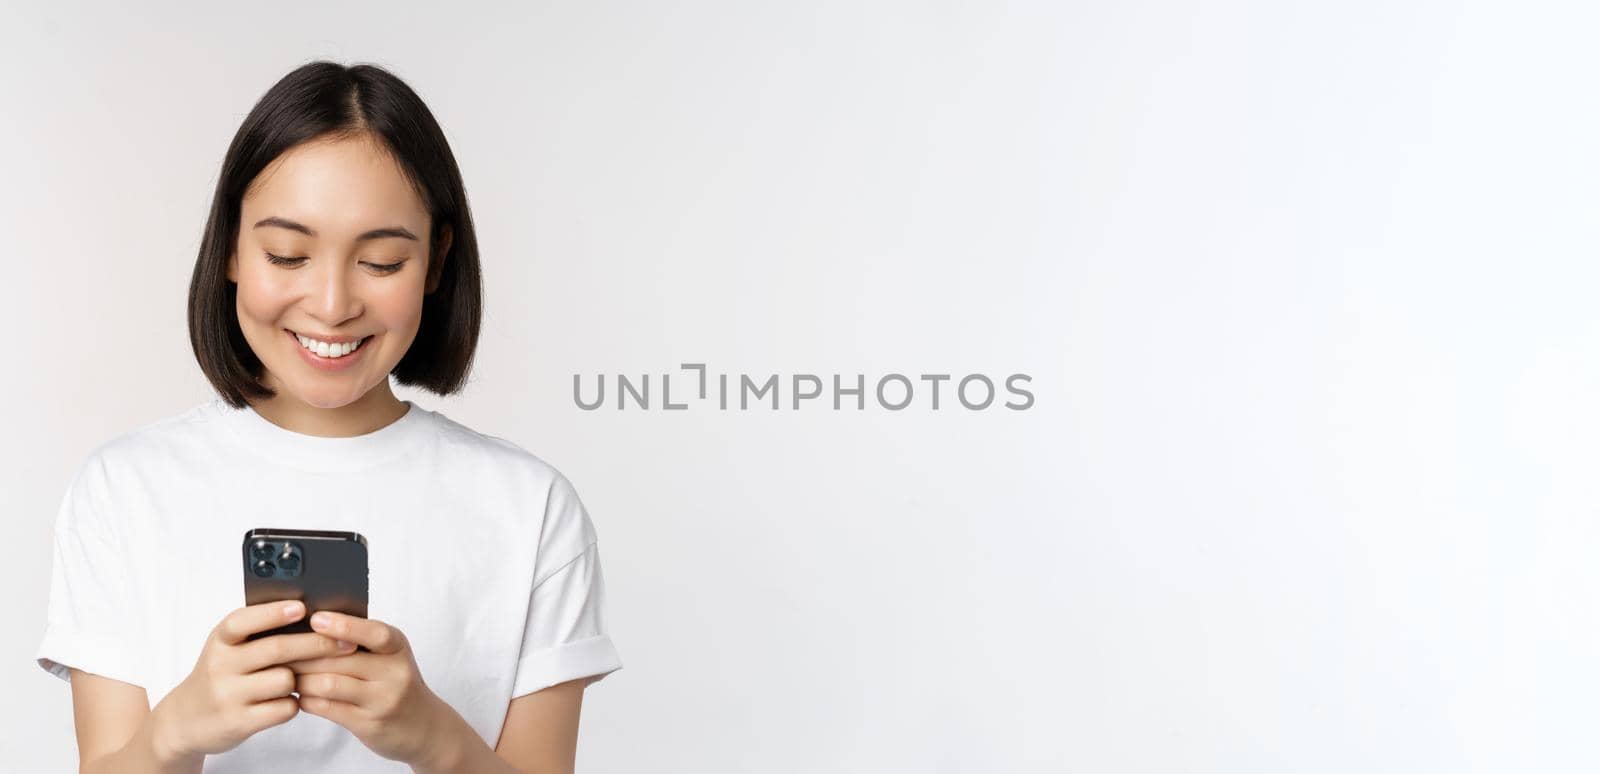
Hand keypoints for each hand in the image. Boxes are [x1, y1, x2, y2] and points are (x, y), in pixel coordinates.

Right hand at [151, 600, 356, 760]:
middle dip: (317, 644)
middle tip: (345, 642)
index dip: (273, 613)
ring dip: (302, 679)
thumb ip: (257, 632)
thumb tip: (310, 615)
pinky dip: (293, 704)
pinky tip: (287, 700)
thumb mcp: (227, 648)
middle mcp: (220, 665)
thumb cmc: (220, 674)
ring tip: (300, 679)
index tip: (302, 607)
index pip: (243, 621)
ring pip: (285, 680)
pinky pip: (285, 708)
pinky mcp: (239, 722)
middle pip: (277, 649)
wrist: (186, 719)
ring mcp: (228, 695)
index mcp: (220, 640)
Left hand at [286, 611, 453, 765]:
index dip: (343, 625)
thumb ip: (361, 642)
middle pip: (340, 659)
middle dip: (304, 653)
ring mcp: (382, 700)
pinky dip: (307, 699)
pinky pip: (328, 708)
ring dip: (301, 678)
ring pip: (329, 684)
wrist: (422, 726)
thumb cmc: (396, 683)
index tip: (315, 618)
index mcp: (398, 647)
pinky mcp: (368, 724)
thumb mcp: (390, 656)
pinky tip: (299, 694)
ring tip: (285, 674)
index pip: (373, 633)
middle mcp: (394, 672)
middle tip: (277, 648)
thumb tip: (313, 625)